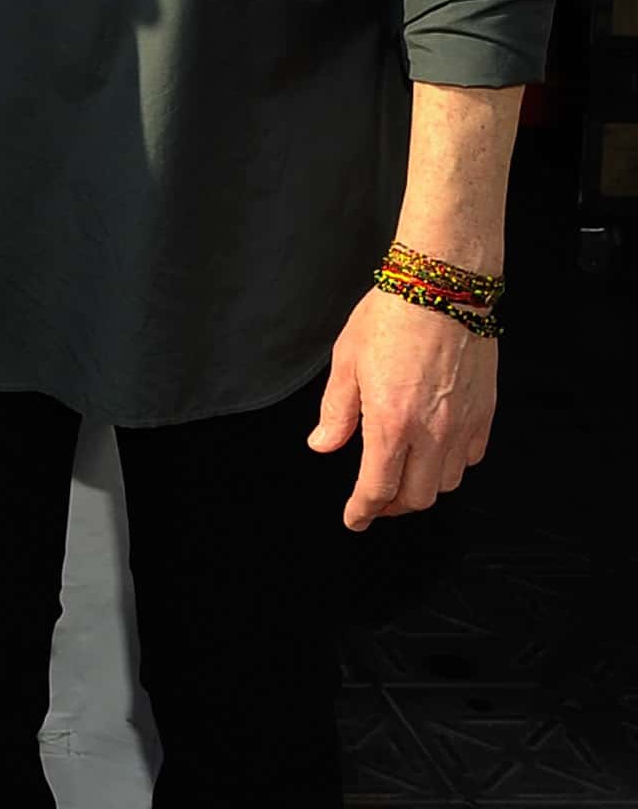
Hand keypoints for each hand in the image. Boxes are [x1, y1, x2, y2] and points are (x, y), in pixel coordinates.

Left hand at [310, 289, 496, 529]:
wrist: (443, 288)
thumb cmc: (391, 316)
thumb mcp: (347, 362)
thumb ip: (336, 412)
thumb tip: (323, 445)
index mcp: (391, 423)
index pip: (377, 488)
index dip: (362, 511)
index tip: (354, 520)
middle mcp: (432, 432)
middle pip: (417, 496)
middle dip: (392, 506)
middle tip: (374, 500)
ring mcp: (464, 425)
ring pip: (448, 482)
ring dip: (423, 488)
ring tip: (403, 477)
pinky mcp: (486, 413)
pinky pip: (473, 457)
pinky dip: (453, 465)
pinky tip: (437, 452)